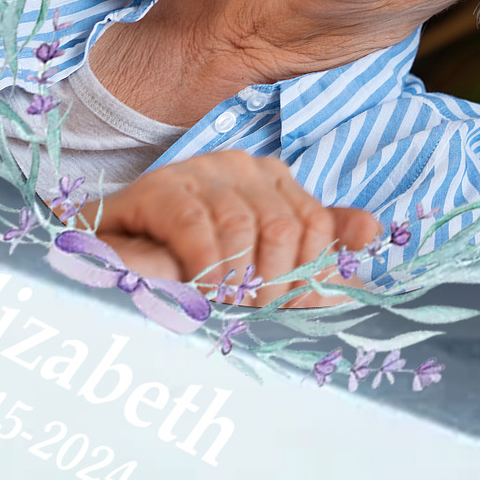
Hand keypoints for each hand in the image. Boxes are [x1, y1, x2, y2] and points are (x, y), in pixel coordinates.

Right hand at [77, 151, 377, 306]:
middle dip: (270, 284)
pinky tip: (198, 290)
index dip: (306, 277)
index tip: (281, 308)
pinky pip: (198, 225)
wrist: (107, 270)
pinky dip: (205, 266)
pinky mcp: (158, 186)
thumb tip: (372, 233)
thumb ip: (314, 250)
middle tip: (245, 313)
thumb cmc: (190, 271)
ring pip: (244, 227)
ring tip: (218, 305)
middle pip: (286, 229)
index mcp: (273, 180)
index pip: (319, 227)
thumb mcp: (259, 264)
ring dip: (234, 281)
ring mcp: (198, 170)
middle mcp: (241, 166)